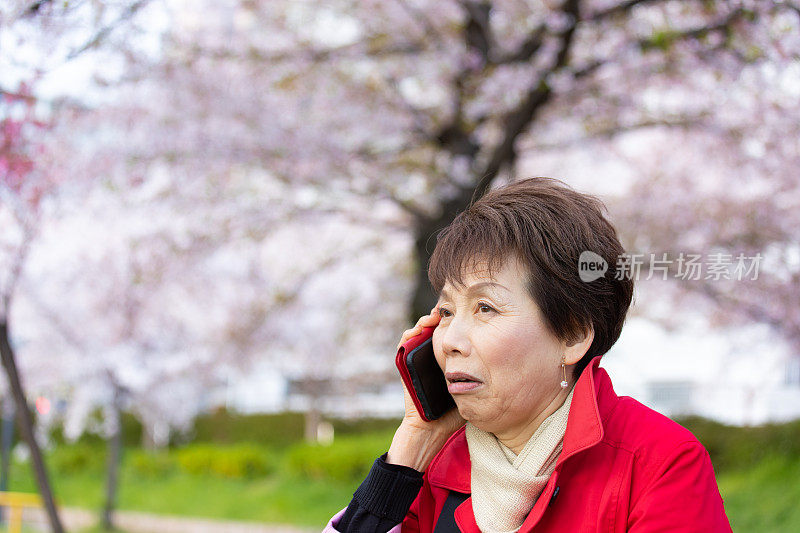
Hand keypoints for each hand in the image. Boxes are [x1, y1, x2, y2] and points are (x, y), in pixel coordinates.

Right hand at [387, 307, 464, 469]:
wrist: (431, 427)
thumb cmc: (452, 410)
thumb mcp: (469, 385)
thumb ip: (480, 372)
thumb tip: (505, 357)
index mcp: (444, 359)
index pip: (447, 333)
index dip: (454, 321)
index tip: (465, 313)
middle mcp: (428, 356)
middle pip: (432, 328)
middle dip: (440, 316)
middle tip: (449, 309)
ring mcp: (415, 359)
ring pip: (418, 332)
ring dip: (425, 321)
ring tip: (436, 315)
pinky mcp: (404, 365)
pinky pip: (404, 344)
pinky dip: (410, 334)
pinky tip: (421, 329)